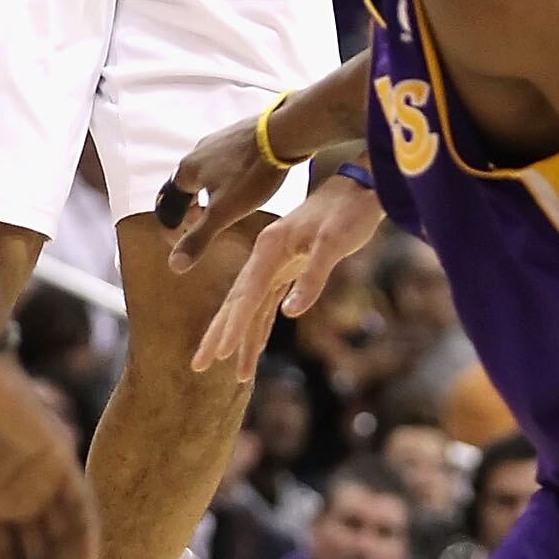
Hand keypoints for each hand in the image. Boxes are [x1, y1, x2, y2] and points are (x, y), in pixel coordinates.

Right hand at [158, 109, 287, 271]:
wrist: (281, 134)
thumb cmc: (250, 176)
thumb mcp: (223, 213)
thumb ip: (198, 238)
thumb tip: (174, 265)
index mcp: (186, 170)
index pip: (173, 199)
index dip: (181, 216)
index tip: (191, 228)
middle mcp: (196, 151)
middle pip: (190, 183)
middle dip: (198, 202)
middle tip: (210, 218)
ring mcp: (217, 139)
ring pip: (208, 169)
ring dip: (214, 186)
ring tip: (230, 201)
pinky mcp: (237, 133)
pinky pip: (226, 157)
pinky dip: (230, 171)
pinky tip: (246, 178)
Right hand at [191, 177, 382, 380]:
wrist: (359, 187)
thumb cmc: (348, 211)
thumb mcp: (334, 242)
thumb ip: (312, 277)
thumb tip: (289, 313)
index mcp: (270, 247)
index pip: (247, 295)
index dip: (233, 326)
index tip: (220, 355)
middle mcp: (266, 256)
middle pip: (237, 303)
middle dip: (218, 335)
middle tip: (199, 365)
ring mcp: (276, 262)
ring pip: (251, 306)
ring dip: (240, 338)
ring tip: (234, 372)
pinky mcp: (289, 268)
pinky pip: (268, 303)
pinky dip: (261, 325)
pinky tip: (256, 346)